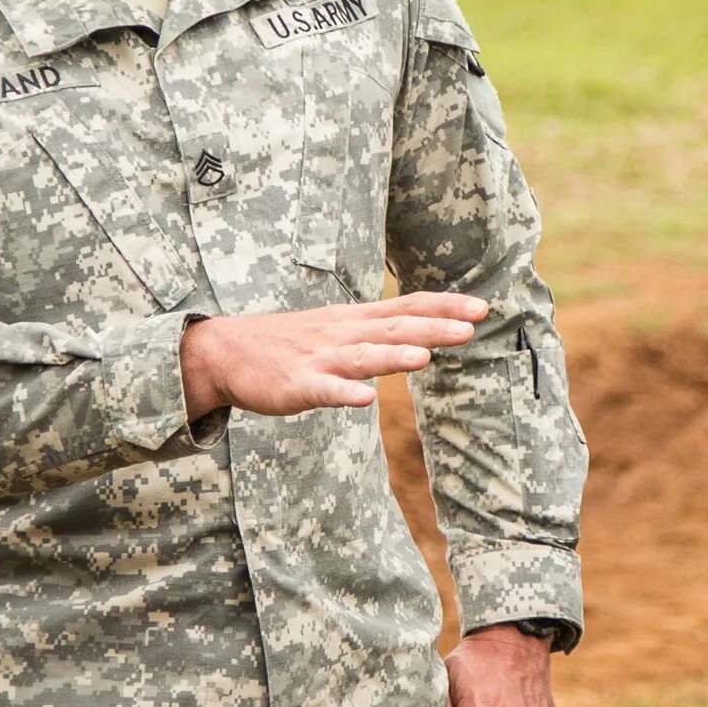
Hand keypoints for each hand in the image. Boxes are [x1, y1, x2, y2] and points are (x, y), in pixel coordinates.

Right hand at [180, 294, 486, 417]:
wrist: (226, 351)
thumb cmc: (288, 343)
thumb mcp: (338, 328)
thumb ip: (378, 331)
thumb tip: (426, 334)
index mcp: (353, 321)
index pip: (405, 307)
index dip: (443, 307)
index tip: (481, 308)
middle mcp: (341, 334)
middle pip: (392, 328)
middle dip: (432, 328)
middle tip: (470, 327)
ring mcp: (318, 359)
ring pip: (361, 357)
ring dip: (393, 356)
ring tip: (424, 357)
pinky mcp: (295, 385)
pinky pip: (322, 390)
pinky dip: (343, 393)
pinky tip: (363, 399)